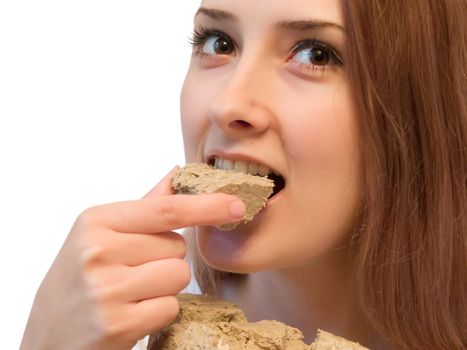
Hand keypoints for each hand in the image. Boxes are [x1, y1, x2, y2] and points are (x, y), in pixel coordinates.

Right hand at [20, 167, 245, 349]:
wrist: (48, 334)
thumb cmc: (81, 277)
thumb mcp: (102, 234)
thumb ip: (145, 205)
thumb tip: (178, 172)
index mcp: (97, 221)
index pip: (165, 209)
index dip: (206, 207)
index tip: (236, 205)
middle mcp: (99, 251)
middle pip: (177, 247)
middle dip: (165, 259)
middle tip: (132, 272)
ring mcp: (107, 289)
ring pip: (178, 276)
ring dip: (164, 286)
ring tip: (131, 293)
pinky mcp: (118, 324)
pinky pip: (171, 307)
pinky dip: (158, 312)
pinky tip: (130, 314)